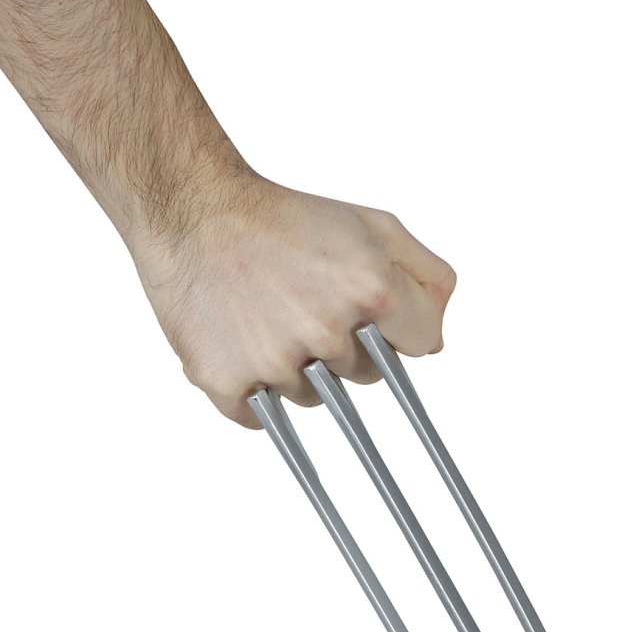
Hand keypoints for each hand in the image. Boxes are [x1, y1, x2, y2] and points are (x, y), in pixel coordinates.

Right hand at [132, 175, 456, 428]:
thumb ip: (427, 278)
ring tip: (271, 317)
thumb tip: (435, 344)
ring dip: (301, 371)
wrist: (196, 212)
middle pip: (369, 376)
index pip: (421, 344)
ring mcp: (275, 362)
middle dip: (349, 346)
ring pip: (315, 400)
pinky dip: (255, 394)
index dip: (400, 327)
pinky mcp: (227, 382)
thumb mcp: (374, 225)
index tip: (376, 316)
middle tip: (310, 304)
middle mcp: (327, 331)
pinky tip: (245, 348)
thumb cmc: (286, 218)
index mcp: (372, 289)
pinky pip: (262, 420)